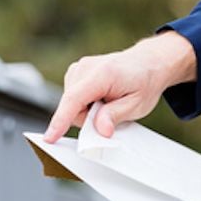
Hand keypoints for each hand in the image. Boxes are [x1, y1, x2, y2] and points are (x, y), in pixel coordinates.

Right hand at [44, 31, 196, 141]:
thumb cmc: (145, 81)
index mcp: (102, 74)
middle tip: (111, 113)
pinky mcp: (76, 72)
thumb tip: (99, 130)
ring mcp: (79, 67)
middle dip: (88, 118)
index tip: (51, 137)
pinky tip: (102, 98)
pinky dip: (86, 104)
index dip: (61, 121)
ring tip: (109, 102)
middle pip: (71, 106)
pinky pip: (73, 98)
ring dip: (88, 111)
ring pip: (71, 104)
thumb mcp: (137, 104)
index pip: (74, 100)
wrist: (149, 62)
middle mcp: (86, 67)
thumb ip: (115, 116)